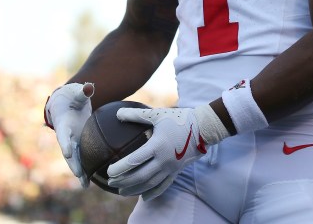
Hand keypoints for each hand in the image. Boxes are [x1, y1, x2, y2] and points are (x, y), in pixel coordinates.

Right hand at [44, 82, 93, 187]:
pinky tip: (91, 181)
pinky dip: (86, 169)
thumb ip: (82, 91)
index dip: (64, 143)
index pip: (63, 135)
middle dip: (73, 163)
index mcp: (63, 124)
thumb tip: (89, 87)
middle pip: (68, 152)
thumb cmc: (72, 97)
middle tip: (78, 174)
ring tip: (85, 185)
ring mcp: (73, 142)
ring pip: (75, 159)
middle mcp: (67, 136)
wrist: (66, 104)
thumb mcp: (76, 93)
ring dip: (80, 171)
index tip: (66, 153)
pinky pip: (83, 158)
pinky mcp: (80, 144)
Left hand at [108, 106, 225, 200]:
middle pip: (140, 176)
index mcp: (157, 146)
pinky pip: (163, 186)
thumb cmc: (179, 119)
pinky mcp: (177, 171)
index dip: (120, 168)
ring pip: (150, 184)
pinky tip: (143, 197)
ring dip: (134, 189)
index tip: (109, 171)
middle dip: (124, 181)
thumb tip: (117, 114)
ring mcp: (171, 168)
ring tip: (121, 191)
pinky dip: (152, 193)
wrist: (203, 128)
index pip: (134, 161)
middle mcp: (164, 160)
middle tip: (111, 182)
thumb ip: (136, 115)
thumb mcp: (157, 114)